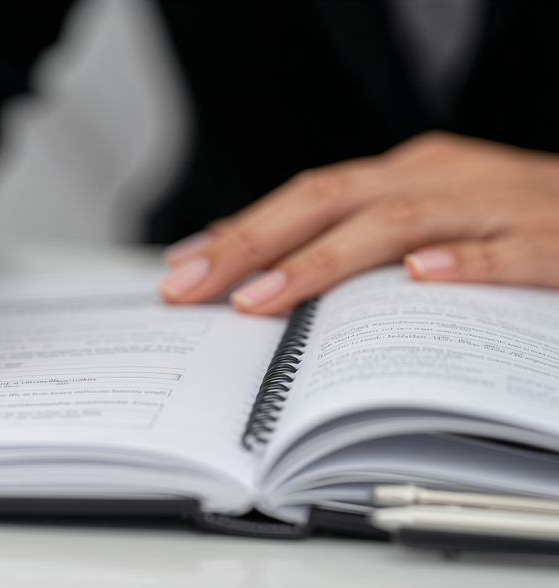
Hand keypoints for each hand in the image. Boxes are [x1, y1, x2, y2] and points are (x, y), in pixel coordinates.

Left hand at [160, 132, 558, 313]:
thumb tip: (251, 252)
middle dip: (252, 244)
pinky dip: (461, 263)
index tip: (181, 270)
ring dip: (322, 262)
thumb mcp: (420, 214)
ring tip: (264, 298)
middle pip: (329, 200)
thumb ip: (347, 231)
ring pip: (397, 222)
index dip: (241, 231)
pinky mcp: (551, 238)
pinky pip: (503, 250)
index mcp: (405, 174)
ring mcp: (492, 204)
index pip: (305, 196)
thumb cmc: (508, 219)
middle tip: (192, 286)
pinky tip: (418, 279)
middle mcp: (438, 178)